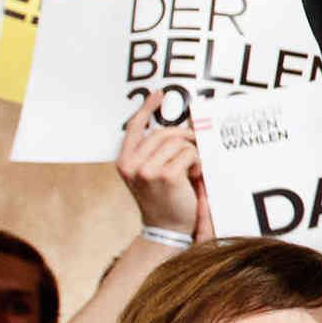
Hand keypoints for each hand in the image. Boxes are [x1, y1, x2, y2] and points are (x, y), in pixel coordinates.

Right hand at [117, 90, 201, 233]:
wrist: (167, 228)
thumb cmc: (164, 198)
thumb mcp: (149, 174)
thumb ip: (153, 152)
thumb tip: (177, 127)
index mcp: (124, 161)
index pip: (134, 127)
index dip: (146, 108)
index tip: (160, 94)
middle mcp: (131, 165)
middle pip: (163, 132)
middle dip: (184, 135)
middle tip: (195, 146)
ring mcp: (146, 170)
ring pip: (178, 142)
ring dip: (192, 152)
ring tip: (192, 168)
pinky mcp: (165, 176)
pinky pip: (189, 153)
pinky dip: (197, 161)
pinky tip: (194, 175)